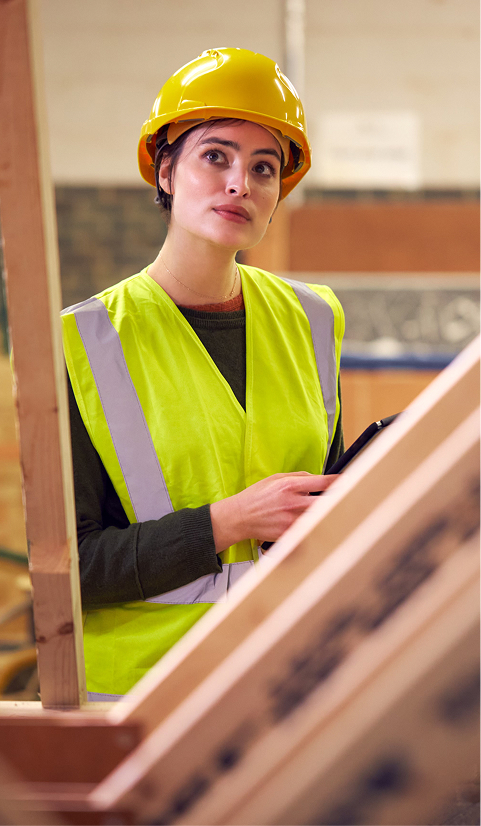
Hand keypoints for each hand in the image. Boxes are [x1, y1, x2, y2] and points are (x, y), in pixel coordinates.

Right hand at [210, 472, 337, 551]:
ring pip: (320, 519)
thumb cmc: (257, 496)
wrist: (239, 517)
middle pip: (327, 502)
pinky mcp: (289, 535)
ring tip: (337, 514)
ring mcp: (291, 521)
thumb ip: (299, 477)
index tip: (350, 481)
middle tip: (349, 499)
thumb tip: (318, 479)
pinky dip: (315, 530)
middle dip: (339, 500)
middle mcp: (293, 503)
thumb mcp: (275, 479)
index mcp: (290, 486)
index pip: (323, 482)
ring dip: (329, 516)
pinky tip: (318, 528)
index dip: (339, 481)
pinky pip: (309, 533)